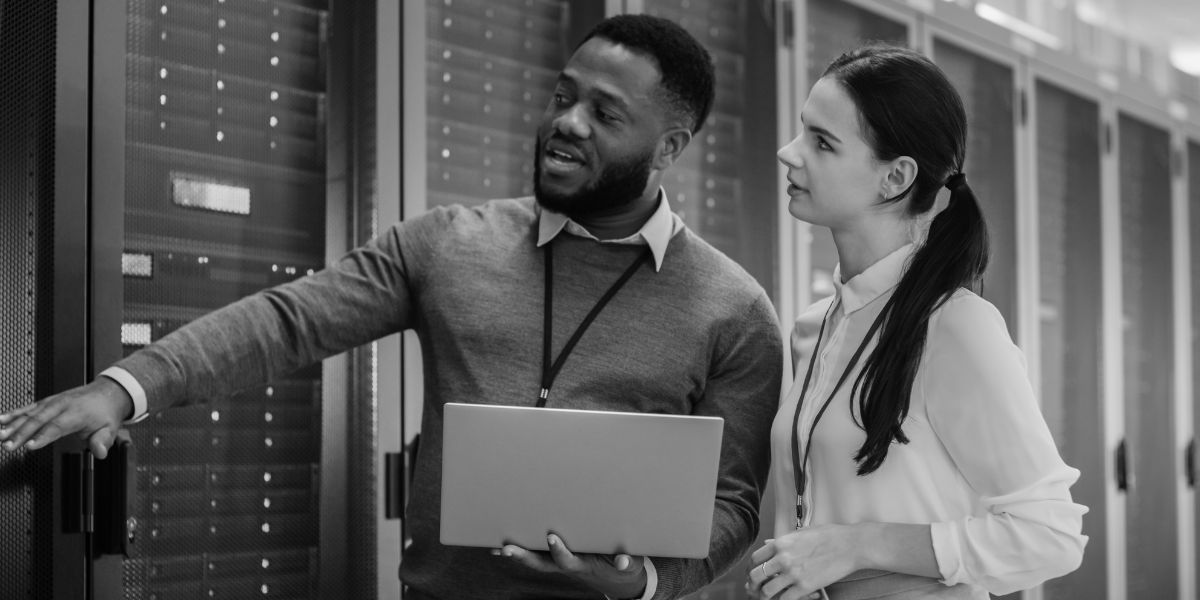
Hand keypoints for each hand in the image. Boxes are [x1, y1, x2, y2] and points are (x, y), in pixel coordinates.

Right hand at [0, 378, 133, 457]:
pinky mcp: (45, 402)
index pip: (57, 426)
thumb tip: (99, 452)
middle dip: (21, 433)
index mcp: (77, 413)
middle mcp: (61, 405)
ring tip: (1, 435)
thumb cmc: (104, 412)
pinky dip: (13, 414)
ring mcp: (52, 402)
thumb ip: (103, 441)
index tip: (29, 446)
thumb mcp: (110, 428)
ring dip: (13, 424)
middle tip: (8, 445)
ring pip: (29, 413)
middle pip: (38, 420)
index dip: (42, 436)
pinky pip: (27, 407)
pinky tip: (1, 420)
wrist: (106, 392)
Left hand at [496, 533, 646, 598]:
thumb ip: (626, 561)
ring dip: (518, 554)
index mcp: (584, 565)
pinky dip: (522, 552)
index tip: (551, 537)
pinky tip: (502, 547)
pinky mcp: (559, 558)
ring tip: (498, 547)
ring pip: (536, 560)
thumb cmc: (624, 566)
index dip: (559, 551)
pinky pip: (537, 555)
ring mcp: (562, 563)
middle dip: (524, 557)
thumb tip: (621, 561)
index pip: (567, 560)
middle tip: (507, 549)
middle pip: (542, 564)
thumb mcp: (630, 564)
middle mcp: (568, 565)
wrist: (620, 580)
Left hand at [746, 525, 859, 599]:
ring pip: (766, 591)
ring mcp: (793, 573)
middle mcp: (783, 558)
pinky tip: (785, 599)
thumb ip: (784, 541)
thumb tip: (769, 544)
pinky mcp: (805, 586)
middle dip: (753, 585)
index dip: (751, 568)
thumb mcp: (802, 532)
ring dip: (765, 596)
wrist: (850, 545)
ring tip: (768, 597)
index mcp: (781, 543)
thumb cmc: (830, 536)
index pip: (755, 558)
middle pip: (755, 576)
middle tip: (756, 589)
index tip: (754, 574)